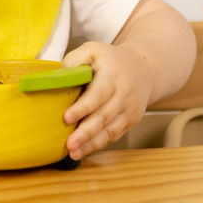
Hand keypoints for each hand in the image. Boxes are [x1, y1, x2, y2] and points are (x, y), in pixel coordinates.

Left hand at [61, 41, 151, 159]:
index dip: (83, 107)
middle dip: (85, 132)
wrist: (143, 69)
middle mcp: (124, 95)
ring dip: (91, 143)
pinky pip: (114, 135)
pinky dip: (99, 144)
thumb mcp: (93, 50)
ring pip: (110, 130)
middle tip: (69, 144)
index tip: (67, 117)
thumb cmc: (109, 60)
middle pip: (104, 116)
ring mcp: (129, 110)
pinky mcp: (130, 121)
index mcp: (113, 75)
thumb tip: (58, 77)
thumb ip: (75, 60)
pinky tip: (84, 150)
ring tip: (73, 153)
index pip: (98, 94)